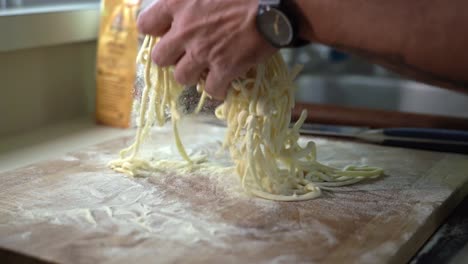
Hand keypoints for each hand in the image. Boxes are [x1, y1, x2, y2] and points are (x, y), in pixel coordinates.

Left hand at [137, 0, 276, 99]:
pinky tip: (224, 82)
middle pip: (159, 58)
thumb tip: (185, 5)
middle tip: (185, 54)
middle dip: (171, 58)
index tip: (167, 32)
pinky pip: (212, 89)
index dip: (155, 31)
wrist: (274, 5)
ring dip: (191, 75)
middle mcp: (184, 30)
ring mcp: (203, 52)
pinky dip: (218, 88)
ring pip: (181, 77)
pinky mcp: (224, 68)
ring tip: (204, 69)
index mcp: (177, 2)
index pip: (145, 24)